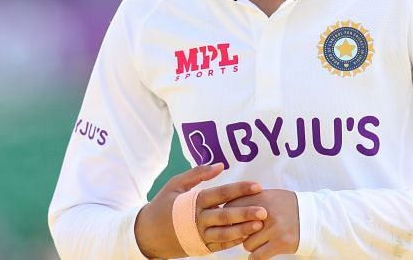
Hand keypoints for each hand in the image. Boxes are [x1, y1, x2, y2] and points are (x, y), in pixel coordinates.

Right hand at [134, 163, 268, 258]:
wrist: (148, 233)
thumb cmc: (163, 204)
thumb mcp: (175, 184)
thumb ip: (198, 173)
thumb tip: (220, 165)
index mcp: (193, 201)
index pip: (220, 193)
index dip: (239, 189)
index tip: (257, 186)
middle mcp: (197, 219)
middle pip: (225, 215)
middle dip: (245, 212)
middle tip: (264, 210)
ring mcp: (199, 235)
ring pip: (224, 234)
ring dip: (243, 229)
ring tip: (259, 225)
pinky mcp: (201, 247)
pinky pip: (221, 245)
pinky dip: (234, 241)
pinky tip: (247, 235)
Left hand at [223, 189, 299, 259]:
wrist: (313, 217)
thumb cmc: (288, 206)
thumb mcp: (270, 195)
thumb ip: (250, 199)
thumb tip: (228, 209)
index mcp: (261, 196)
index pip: (232, 207)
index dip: (230, 217)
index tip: (233, 221)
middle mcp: (265, 212)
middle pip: (238, 227)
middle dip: (240, 232)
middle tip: (245, 233)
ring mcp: (273, 228)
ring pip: (247, 243)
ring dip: (251, 244)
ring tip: (260, 240)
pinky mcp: (280, 243)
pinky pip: (257, 256)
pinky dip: (256, 256)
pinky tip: (260, 252)